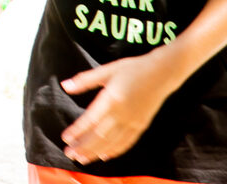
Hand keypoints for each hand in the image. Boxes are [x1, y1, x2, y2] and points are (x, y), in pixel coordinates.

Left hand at [59, 53, 176, 163]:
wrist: (161, 74)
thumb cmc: (132, 69)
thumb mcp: (107, 70)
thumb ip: (85, 80)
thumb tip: (65, 85)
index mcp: (112, 99)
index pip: (91, 120)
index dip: (77, 131)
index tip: (65, 138)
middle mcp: (122, 114)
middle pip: (100, 136)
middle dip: (83, 147)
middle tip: (69, 154)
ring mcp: (133, 122)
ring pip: (112, 142)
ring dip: (96, 152)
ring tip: (82, 158)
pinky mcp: (141, 126)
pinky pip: (126, 142)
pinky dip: (114, 151)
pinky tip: (104, 156)